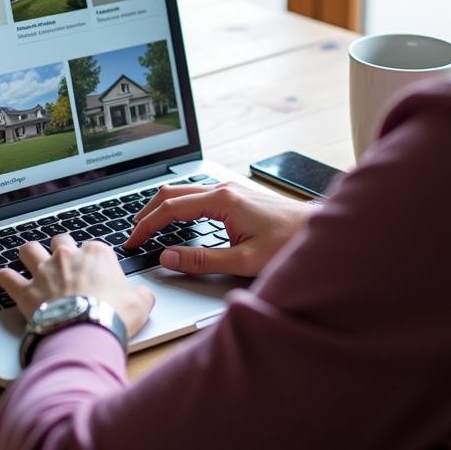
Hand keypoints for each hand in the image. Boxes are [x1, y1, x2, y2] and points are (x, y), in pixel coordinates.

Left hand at [0, 234, 155, 336]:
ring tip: (29, 257)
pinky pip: (7, 278)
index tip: (95, 271)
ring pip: (30, 250)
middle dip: (60, 248)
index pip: (94, 247)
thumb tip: (143, 296)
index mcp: (96, 254)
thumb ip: (141, 294)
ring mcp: (44, 271)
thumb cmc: (114, 315)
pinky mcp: (26, 291)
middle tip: (63, 261)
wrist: (87, 331)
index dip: (94, 259)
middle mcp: (67, 256)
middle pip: (60, 241)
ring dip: (29, 253)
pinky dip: (1, 276)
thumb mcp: (141, 303)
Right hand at [124, 181, 314, 277]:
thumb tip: (167, 257)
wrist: (318, 229)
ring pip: (183, 192)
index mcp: (221, 200)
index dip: (146, 226)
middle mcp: (222, 189)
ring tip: (147, 227)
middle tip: (132, 234)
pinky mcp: (235, 196)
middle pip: (171, 193)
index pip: (170, 208)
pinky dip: (177, 207)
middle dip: (147, 212)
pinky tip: (176, 222)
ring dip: (161, 208)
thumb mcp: (243, 260)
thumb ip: (202, 260)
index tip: (132, 242)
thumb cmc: (288, 243)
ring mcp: (229, 190)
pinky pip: (196, 196)